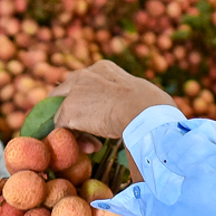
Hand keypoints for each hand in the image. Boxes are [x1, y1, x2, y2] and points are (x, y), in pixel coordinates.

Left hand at [51, 61, 176, 139]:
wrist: (144, 111)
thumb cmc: (152, 107)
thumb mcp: (138, 95)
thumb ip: (125, 98)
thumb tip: (133, 110)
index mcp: (103, 68)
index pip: (85, 82)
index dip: (88, 101)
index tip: (100, 115)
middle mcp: (84, 75)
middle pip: (63, 92)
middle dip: (70, 111)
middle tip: (79, 129)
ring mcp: (74, 92)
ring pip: (63, 113)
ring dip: (76, 130)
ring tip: (94, 144)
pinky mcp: (68, 111)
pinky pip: (62, 129)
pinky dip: (75, 141)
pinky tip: (94, 147)